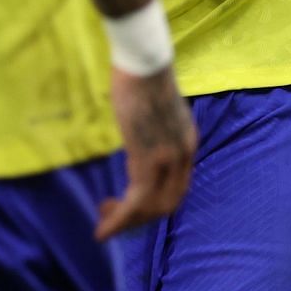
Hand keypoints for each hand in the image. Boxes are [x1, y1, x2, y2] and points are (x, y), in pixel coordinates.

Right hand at [96, 65, 196, 240]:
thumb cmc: (142, 77)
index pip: (177, 187)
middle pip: (168, 204)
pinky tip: (102, 230)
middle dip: (140, 218)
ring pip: (153, 208)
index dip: (153, 203)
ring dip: (127, 222)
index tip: (125, 202)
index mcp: (187, 141)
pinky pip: (137, 200)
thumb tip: (140, 142)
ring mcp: (169, 156)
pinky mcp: (149, 156)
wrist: (143, 60)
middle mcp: (183, 153)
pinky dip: (120, 220)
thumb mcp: (155, 111)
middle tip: (111, 213)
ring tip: (104, 223)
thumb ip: (154, 132)